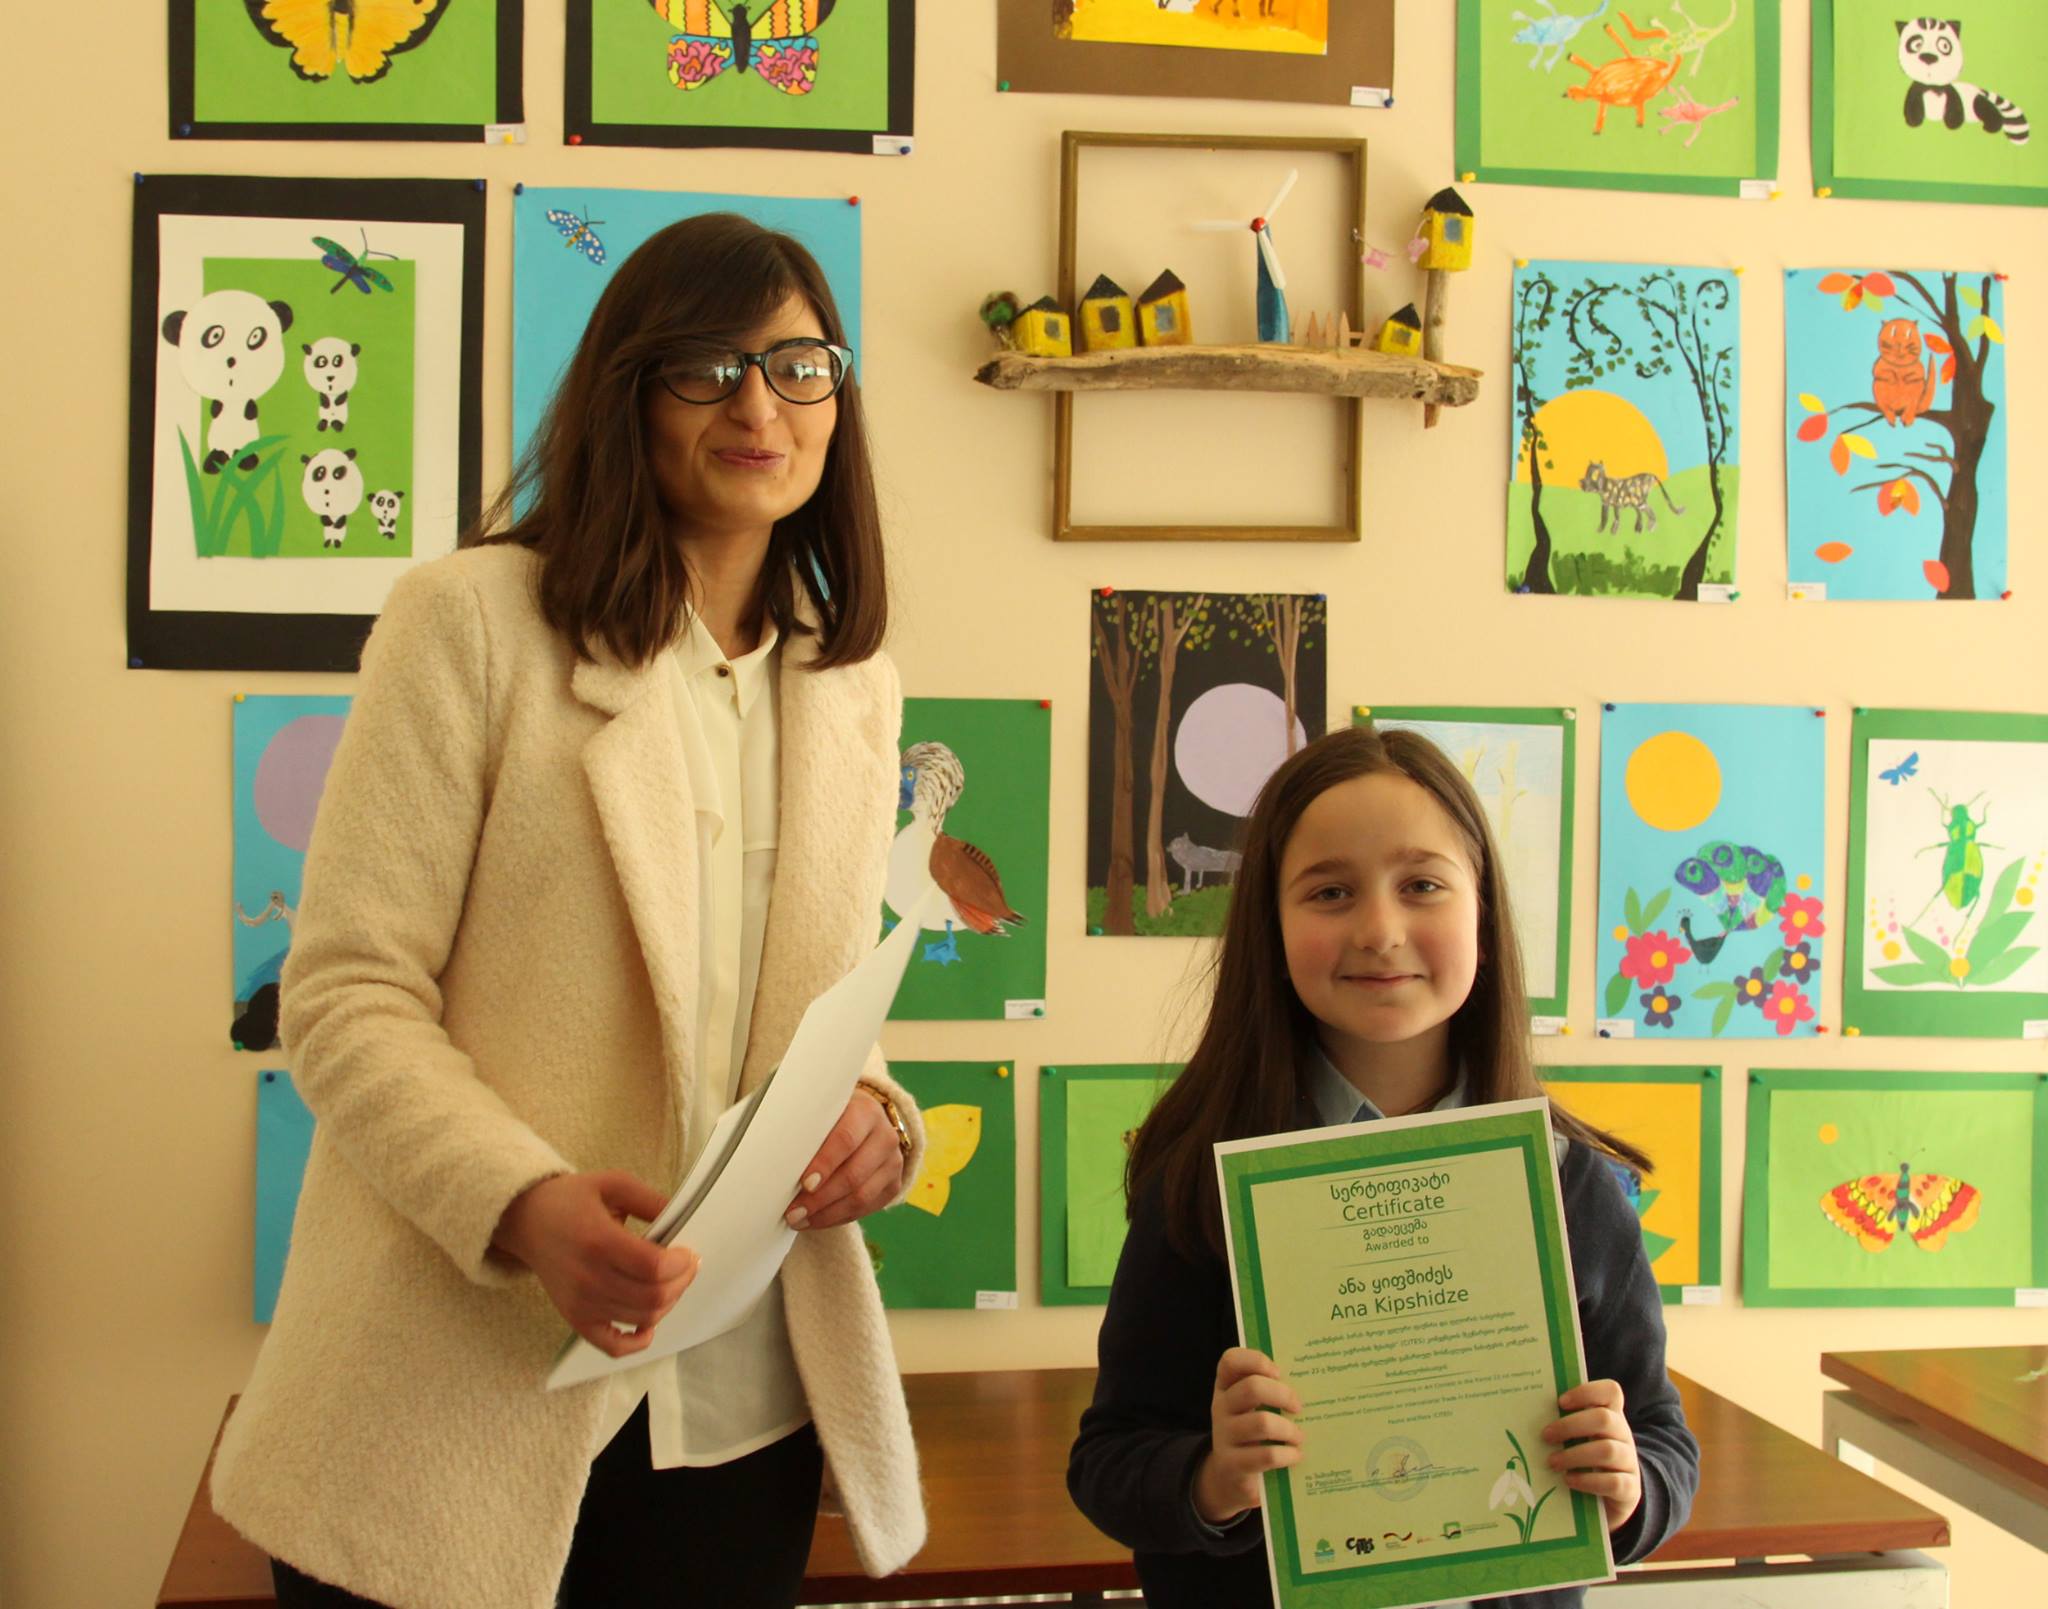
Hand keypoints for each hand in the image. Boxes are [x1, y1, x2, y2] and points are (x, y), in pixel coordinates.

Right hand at [491, 1173, 698, 1358]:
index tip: (689, 1252)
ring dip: (668, 1304)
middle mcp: (588, 1278)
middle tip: (687, 1266)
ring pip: (642, 1319)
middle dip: (682, 1282)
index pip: (653, 1267)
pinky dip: (638, 1342)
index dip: (681, 1264)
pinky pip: (612, 1346)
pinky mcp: (576, 1319)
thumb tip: (683, 1219)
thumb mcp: (613, 1184)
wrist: (526, 1221)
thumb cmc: (571, 1200)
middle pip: (652, 1297)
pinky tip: (648, 1324)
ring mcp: (581, 1303)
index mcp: (599, 1240)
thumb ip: (651, 1200)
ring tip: (670, 1283)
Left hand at [786, 1090, 904, 1230]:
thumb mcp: (823, 1111)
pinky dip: (838, 1218)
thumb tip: (770, 1154)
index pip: (845, 1139)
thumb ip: (805, 1126)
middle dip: (820, 1198)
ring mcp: (893, 1162)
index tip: (804, 1183)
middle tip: (793, 1212)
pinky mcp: (893, 1184)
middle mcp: (885, 1136)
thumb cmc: (833, 1118)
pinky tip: (817, 1220)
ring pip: (861, 1197)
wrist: (866, 1122)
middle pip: (853, 1174)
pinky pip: (866, 1209)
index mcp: (866, 1111)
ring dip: (827, 1214)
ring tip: (800, 1221)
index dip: (825, 1163)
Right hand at [1192, 1347, 1303, 1525]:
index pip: (1230, 1361)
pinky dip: (1287, 1455)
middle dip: (1282, 1395)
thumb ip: (1272, 1395)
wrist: (1231, 1480)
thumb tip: (1313, 1384)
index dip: (1255, 1360)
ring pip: (1262, 1422)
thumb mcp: (1255, 1410)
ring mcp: (1224, 1436)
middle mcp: (1221, 1407)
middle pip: (1251, 1388)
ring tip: (1299, 1437)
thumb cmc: (1253, 1437)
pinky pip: (1266, 1455)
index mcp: (1227, 1387)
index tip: (1279, 1372)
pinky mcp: (1232, 1464)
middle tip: (1299, 1407)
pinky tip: (1295, 1456)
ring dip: (1289, 1430)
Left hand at [1544, 1378, 1641, 1530]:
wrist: (1608, 1499)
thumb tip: (1523, 1412)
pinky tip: (1569, 1481)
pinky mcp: (1630, 1489)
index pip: (1611, 1392)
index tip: (1560, 1402)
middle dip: (1570, 1425)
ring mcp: (1629, 1462)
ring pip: (1608, 1450)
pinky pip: (1614, 1482)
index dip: (1587, 1392)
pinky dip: (1588, 1481)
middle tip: (1545, 1436)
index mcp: (1611, 1416)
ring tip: (1552, 1462)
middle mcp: (1623, 1435)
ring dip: (1574, 1455)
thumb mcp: (1576, 1439)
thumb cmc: (1583, 1461)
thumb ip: (1561, 1423)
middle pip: (1604, 1419)